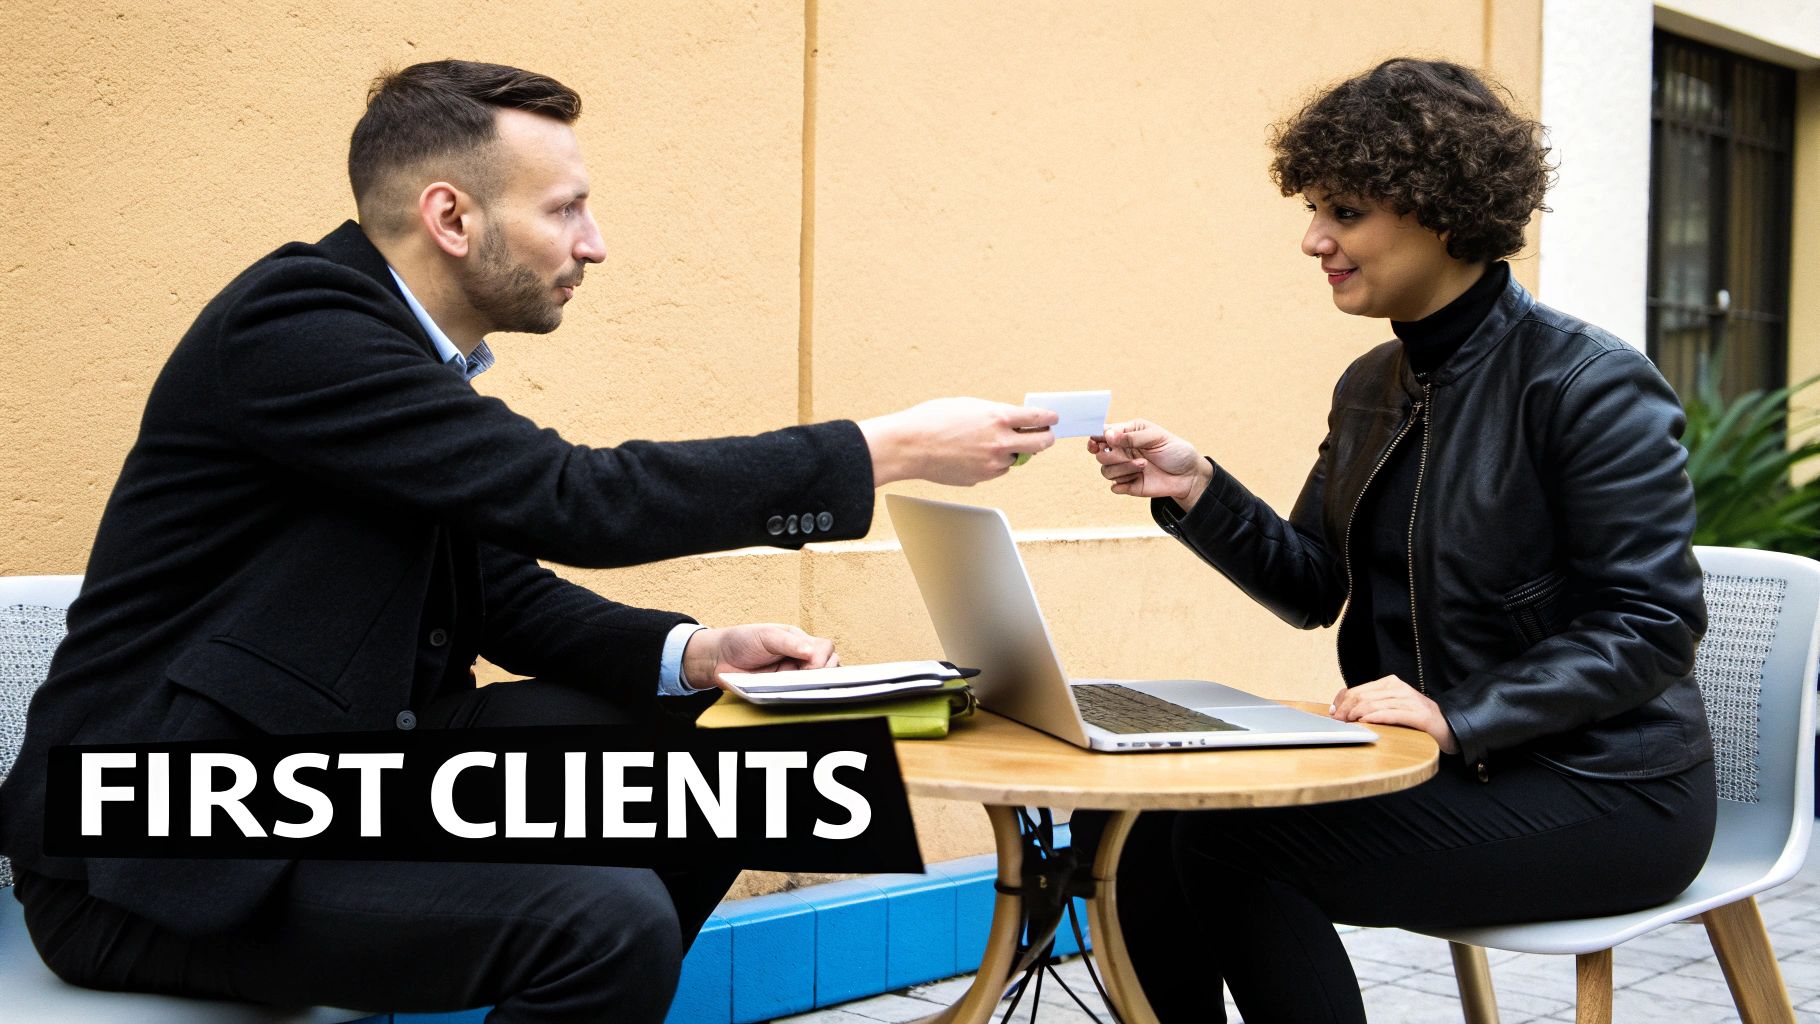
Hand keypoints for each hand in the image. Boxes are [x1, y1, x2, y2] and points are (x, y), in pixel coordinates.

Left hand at [681, 623, 837, 690]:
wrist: (717, 660)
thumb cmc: (741, 641)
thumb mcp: (766, 635)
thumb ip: (789, 643)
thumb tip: (813, 653)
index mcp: (798, 640)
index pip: (825, 647)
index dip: (822, 657)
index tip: (810, 666)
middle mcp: (800, 658)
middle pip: (830, 664)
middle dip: (825, 671)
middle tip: (809, 677)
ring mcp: (793, 675)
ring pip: (820, 681)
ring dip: (817, 684)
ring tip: (805, 687)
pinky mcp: (784, 690)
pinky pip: (801, 694)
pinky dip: (804, 695)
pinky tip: (798, 695)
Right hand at [858, 397, 1059, 486]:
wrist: (909, 445)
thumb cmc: (934, 419)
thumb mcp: (969, 405)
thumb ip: (995, 413)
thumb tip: (1013, 420)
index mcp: (999, 417)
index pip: (1038, 418)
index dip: (1050, 417)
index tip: (1054, 418)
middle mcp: (1000, 442)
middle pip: (1041, 444)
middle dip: (1046, 438)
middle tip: (1044, 435)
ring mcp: (993, 463)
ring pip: (1016, 458)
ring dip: (1011, 451)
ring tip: (986, 441)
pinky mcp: (982, 478)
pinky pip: (997, 470)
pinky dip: (994, 463)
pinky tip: (974, 453)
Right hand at [1088, 419, 1212, 508]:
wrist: (1189, 475)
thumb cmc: (1175, 451)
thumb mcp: (1156, 437)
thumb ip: (1131, 436)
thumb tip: (1108, 435)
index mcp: (1126, 435)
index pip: (1102, 434)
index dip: (1095, 438)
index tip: (1096, 443)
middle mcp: (1122, 452)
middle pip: (1100, 455)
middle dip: (1112, 456)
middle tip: (1128, 455)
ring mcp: (1125, 469)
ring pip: (1105, 471)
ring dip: (1123, 469)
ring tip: (1144, 465)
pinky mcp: (1129, 485)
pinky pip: (1114, 487)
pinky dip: (1123, 483)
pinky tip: (1139, 478)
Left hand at [1329, 675, 1458, 753]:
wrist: (1449, 727)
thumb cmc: (1416, 720)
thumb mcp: (1391, 708)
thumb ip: (1370, 704)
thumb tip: (1339, 708)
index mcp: (1391, 684)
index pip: (1358, 690)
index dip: (1341, 701)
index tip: (1332, 712)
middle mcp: (1399, 689)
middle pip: (1363, 696)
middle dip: (1345, 708)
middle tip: (1336, 720)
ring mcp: (1409, 701)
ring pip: (1374, 704)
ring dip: (1356, 714)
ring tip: (1347, 723)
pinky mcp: (1418, 715)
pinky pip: (1391, 714)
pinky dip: (1374, 718)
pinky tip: (1364, 723)